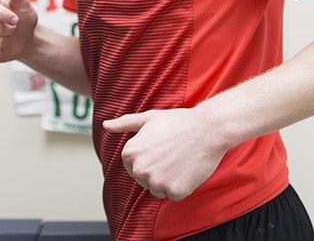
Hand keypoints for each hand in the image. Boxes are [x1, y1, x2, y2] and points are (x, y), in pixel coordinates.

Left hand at [104, 108, 232, 200]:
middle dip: (158, 171)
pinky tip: (188, 170)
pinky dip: (182, 187)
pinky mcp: (174, 192)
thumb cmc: (179, 122)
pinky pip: (174, 195)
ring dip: (169, 181)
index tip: (162, 149)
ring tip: (181, 161)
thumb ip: (125, 123)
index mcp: (129, 153)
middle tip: (173, 155)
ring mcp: (156, 182)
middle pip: (145, 180)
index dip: (150, 159)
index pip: (134, 168)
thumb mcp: (149, 118)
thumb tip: (105, 125)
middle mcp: (139, 170)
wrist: (208, 129)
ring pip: (158, 190)